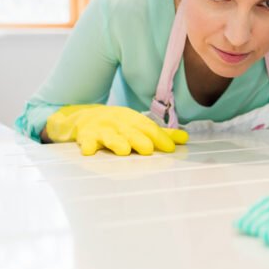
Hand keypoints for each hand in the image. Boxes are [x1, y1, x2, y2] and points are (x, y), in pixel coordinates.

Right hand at [45, 104, 188, 155]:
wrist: (83, 117)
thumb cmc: (116, 124)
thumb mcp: (138, 125)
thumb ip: (160, 134)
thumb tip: (184, 138)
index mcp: (132, 120)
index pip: (148, 128)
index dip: (160, 137)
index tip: (170, 148)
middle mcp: (118, 123)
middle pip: (130, 132)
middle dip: (139, 139)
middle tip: (148, 149)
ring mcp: (101, 129)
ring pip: (109, 136)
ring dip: (116, 142)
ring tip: (123, 150)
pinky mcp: (85, 136)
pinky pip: (86, 140)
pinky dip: (87, 145)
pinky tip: (89, 151)